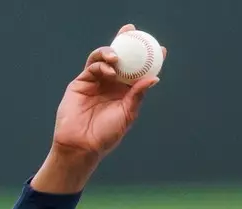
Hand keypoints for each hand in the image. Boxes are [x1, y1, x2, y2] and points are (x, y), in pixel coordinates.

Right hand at [32, 26, 162, 192]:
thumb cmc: (106, 134)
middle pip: (119, 58)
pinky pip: (92, 66)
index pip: (137, 71)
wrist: (82, 144)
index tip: (160, 49)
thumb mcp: (127, 114)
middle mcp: (110, 84)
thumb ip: (137, 95)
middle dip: (125, 42)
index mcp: (124, 92)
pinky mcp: (81, 82)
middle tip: (133, 30)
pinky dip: (101, 64)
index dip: (147, 59)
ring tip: (117, 57)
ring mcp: (95, 81)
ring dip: (110, 52)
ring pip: (103, 58)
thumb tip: (154, 78)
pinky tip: (109, 70)